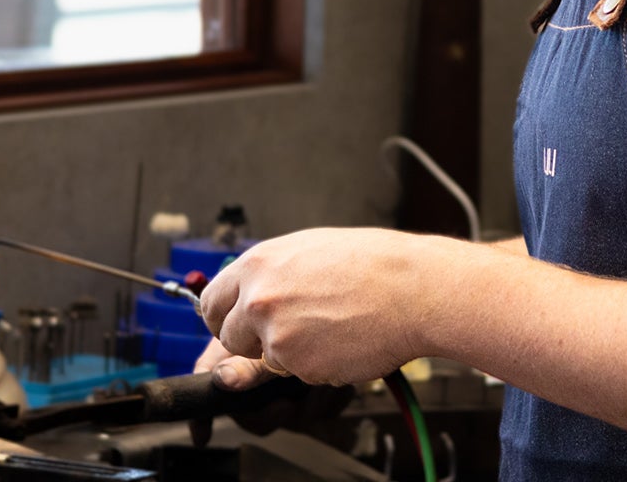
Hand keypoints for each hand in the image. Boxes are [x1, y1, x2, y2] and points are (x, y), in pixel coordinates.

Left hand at [196, 227, 445, 385]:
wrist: (415, 289)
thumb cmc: (375, 265)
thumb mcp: (311, 251)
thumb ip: (272, 274)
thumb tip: (249, 295)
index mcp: (258, 264)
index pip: (211, 302)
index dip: (225, 317)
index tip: (237, 325)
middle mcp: (258, 298)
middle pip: (229, 338)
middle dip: (253, 342)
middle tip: (290, 332)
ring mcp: (276, 335)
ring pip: (268, 359)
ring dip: (292, 353)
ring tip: (332, 327)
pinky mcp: (298, 365)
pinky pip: (298, 375)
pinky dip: (318, 365)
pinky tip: (345, 341)